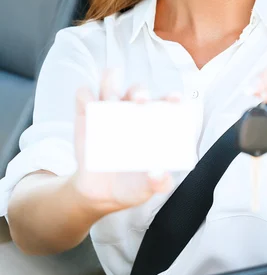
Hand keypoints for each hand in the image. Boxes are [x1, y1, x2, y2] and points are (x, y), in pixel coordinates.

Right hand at [71, 70, 178, 212]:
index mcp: (153, 121)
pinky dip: (85, 95)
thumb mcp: (148, 188)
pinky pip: (84, 95)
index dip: (171, 97)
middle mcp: (132, 109)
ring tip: (112, 98)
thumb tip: (160, 174)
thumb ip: (158, 184)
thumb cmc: (132, 185)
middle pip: (138, 89)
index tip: (175, 99)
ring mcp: (109, 109)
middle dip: (140, 91)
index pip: (165, 101)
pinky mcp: (86, 113)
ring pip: (110, 82)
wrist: (100, 193)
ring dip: (111, 81)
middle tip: (140, 101)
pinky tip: (90, 105)